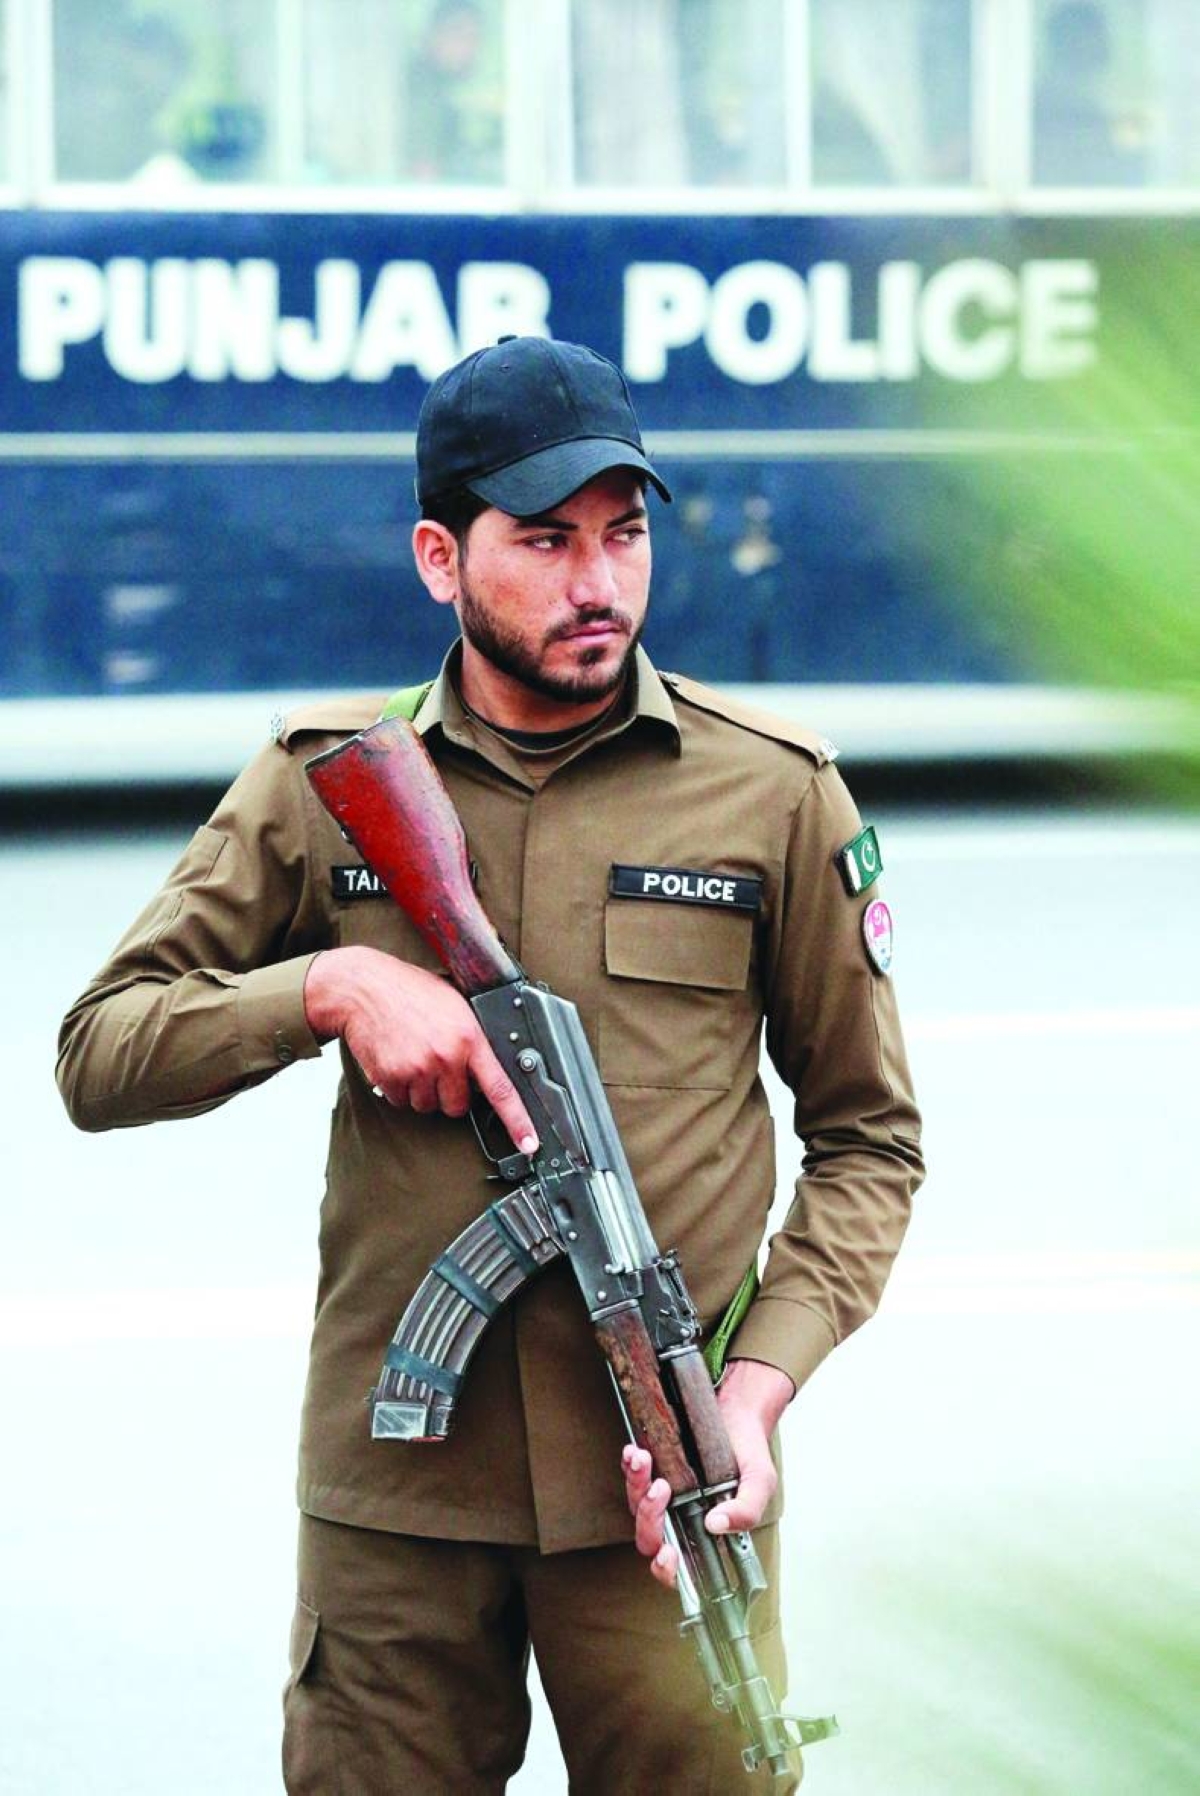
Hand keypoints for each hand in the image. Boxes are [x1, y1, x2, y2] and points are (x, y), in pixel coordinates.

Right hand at [303, 946, 537, 1153]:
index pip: (500, 1088)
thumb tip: (486, 1067)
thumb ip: (472, 1037)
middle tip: (437, 1066)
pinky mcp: (391, 1077)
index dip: (517, 1120)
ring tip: (413, 1056)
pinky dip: (398, 1089)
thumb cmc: (409, 991)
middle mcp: (446, 1056)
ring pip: (427, 1106)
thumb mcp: (455, 1005)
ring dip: (421, 1091)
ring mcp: (418, 1069)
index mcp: (469, 1037)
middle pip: (457, 1106)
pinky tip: (396, 1060)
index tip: (528, 1142)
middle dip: (449, 1094)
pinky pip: (401, 1102)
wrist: (363, 988)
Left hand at [621, 1358, 794, 1587]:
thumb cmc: (749, 1453)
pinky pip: (632, 1476)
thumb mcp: (759, 1483)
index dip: (667, 1569)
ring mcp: (664, 1496)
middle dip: (649, 1517)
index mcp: (705, 1533)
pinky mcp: (653, 1470)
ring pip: (636, 1506)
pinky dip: (629, 1466)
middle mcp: (680, 1519)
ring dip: (636, 1485)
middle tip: (662, 1488)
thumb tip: (716, 1524)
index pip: (679, 1567)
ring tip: (644, 1459)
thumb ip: (746, 1510)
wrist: (738, 1412)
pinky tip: (635, 1452)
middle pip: (650, 1538)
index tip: (668, 1554)